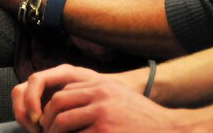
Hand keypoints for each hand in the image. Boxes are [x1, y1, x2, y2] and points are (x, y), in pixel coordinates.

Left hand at [13, 65, 170, 132]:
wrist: (168, 129)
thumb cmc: (142, 118)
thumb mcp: (120, 97)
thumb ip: (98, 95)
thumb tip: (70, 103)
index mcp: (102, 84)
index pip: (65, 90)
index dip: (52, 107)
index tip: (48, 121)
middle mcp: (100, 94)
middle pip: (59, 103)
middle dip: (47, 120)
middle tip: (45, 132)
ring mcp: (102, 113)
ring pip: (62, 122)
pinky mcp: (104, 131)